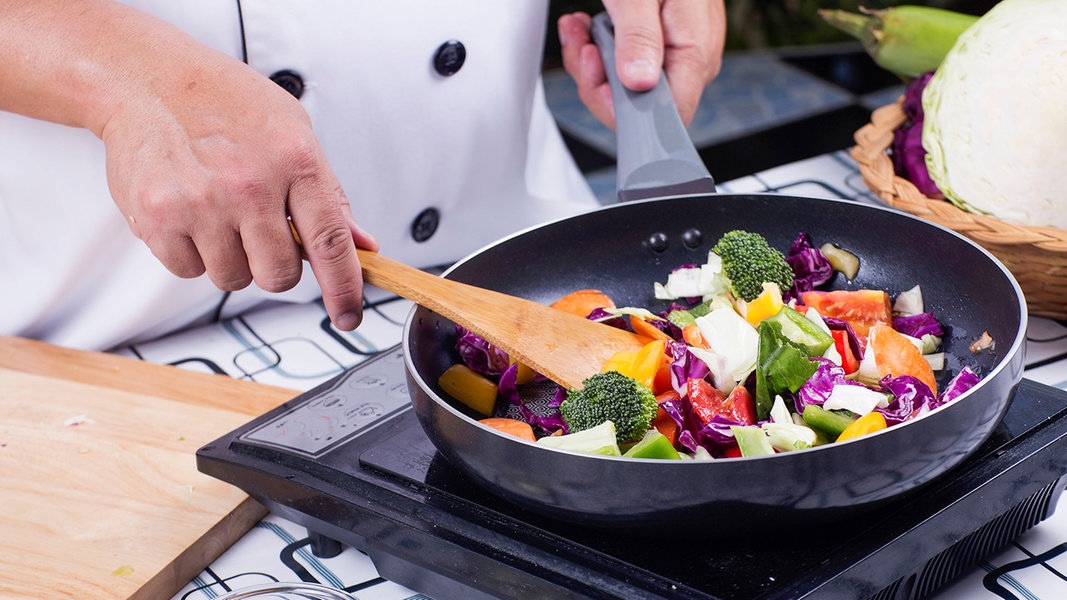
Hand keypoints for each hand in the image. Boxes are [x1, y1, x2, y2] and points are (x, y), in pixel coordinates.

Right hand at [103, 48, 377, 330]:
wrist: (147, 80)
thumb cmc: (226, 103)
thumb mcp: (294, 132)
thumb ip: (329, 196)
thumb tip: (362, 245)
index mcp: (294, 160)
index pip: (331, 243)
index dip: (344, 289)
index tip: (349, 317)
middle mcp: (249, 184)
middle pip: (279, 276)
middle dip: (276, 267)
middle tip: (261, 232)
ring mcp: (201, 202)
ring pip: (233, 279)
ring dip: (231, 258)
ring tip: (219, 211)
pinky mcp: (158, 217)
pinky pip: (188, 271)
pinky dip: (191, 253)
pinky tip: (189, 211)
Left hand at [557, 0, 725, 128]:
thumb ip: (639, 36)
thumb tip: (638, 84)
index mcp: (696, 50)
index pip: (668, 114)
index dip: (625, 110)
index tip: (596, 80)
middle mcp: (694, 59)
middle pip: (643, 105)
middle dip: (600, 81)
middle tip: (583, 46)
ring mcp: (679, 54)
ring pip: (630, 87)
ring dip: (595, 62)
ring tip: (580, 29)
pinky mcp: (663, 47)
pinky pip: (630, 66)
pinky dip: (602, 49)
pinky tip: (589, 27)